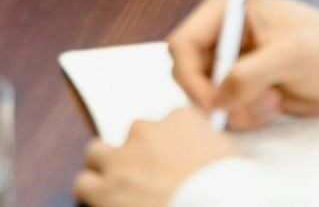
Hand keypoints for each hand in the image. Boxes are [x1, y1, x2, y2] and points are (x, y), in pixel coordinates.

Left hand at [74, 107, 239, 206]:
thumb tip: (209, 156)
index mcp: (181, 120)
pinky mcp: (105, 188)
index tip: (175, 160)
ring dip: (107, 169)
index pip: (169, 121)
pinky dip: (92, 194)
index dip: (170, 144)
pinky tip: (106, 204)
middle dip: (137, 154)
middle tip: (150, 179)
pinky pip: (84, 184)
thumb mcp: (233, 158)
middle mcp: (147, 131)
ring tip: (120, 190)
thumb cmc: (230, 189)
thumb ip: (213, 147)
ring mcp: (123, 158)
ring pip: (97, 153)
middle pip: (132, 135)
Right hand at [168, 0, 318, 129]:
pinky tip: (274, 105)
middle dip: (216, 96)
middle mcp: (223, 33)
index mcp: (227, 8)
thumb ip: (249, 73)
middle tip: (246, 107)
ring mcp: (233, 61)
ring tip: (272, 102)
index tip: (212, 102)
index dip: (190, 75)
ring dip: (236, 109)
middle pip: (188, 73)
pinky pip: (226, 109)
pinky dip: (245, 116)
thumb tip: (218, 97)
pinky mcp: (244, 86)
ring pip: (206, 96)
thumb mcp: (291, 54)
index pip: (183, 42)